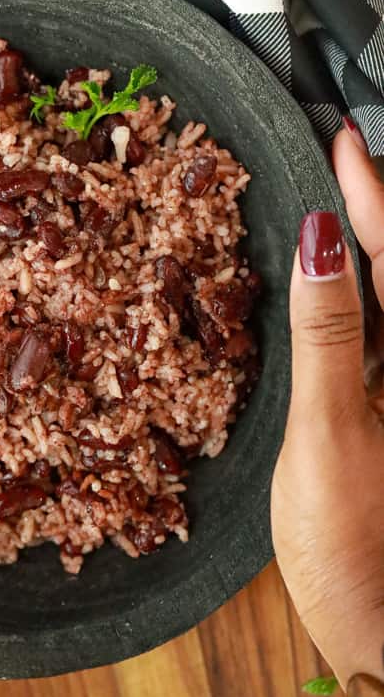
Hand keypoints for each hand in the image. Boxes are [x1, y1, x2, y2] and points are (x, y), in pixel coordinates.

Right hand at [272, 125, 383, 687]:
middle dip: (375, 208)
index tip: (344, 141)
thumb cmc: (360, 556)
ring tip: (338, 199)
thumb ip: (328, 334)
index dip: (373, 195)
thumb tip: (319, 239)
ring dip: (368, 247)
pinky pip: (381, 339)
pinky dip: (357, 299)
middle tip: (342, 152)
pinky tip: (334, 284)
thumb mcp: (331, 438)